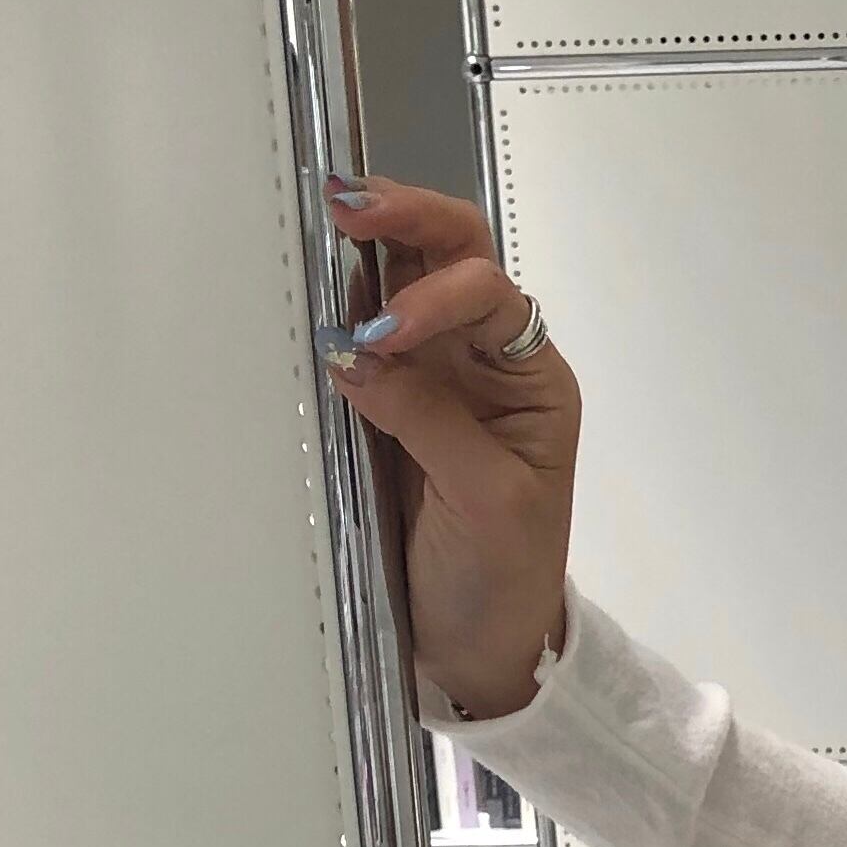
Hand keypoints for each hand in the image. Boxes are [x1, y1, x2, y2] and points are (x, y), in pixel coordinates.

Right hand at [311, 174, 578, 721]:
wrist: (479, 641)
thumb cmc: (502, 576)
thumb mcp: (484, 501)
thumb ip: (428, 420)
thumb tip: (352, 350)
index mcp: (535, 383)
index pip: (492, 296)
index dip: (437, 295)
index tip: (383, 333)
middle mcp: (490, 364)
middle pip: (456, 256)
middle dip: (407, 219)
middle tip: (344, 204)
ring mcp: (439, 375)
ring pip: (409, 276)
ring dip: (370, 243)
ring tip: (324, 214)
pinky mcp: (391, 399)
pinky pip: (368, 329)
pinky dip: (342, 296)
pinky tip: (312, 275)